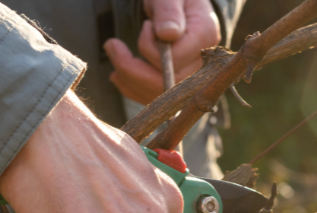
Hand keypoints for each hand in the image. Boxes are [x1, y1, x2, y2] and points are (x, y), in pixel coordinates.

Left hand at [104, 0, 220, 104]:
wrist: (180, 6)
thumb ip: (168, 11)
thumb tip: (168, 34)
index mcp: (205, 36)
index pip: (175, 59)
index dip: (151, 48)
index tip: (145, 27)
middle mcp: (203, 63)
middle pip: (166, 84)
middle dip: (132, 69)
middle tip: (111, 45)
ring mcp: (192, 78)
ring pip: (157, 95)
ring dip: (128, 78)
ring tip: (113, 53)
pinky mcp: (179, 87)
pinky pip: (153, 98)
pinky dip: (131, 88)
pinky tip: (118, 74)